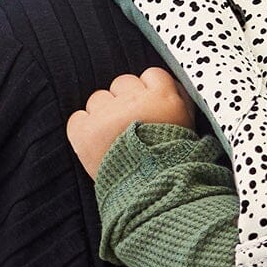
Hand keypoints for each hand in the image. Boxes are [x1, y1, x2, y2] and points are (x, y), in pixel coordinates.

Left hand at [67, 68, 194, 177]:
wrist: (153, 191)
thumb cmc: (173, 162)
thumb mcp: (188, 127)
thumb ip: (179, 101)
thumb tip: (168, 87)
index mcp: (163, 98)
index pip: (151, 75)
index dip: (148, 92)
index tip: (149, 108)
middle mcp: (134, 101)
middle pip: (122, 83)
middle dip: (125, 102)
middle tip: (132, 127)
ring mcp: (107, 114)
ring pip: (99, 99)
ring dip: (104, 115)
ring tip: (115, 139)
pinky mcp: (85, 131)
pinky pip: (78, 118)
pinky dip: (84, 129)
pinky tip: (97, 143)